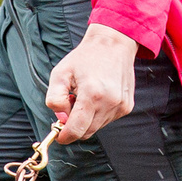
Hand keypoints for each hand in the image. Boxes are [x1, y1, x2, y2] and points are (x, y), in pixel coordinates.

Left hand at [46, 23, 139, 140]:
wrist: (113, 44)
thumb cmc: (85, 57)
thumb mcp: (60, 73)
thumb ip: (54, 98)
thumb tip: (60, 117)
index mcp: (92, 94)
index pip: (77, 130)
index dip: (64, 136)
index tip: (58, 134)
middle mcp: (110, 103)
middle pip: (87, 132)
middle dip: (74, 126)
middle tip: (69, 106)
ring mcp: (121, 106)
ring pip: (97, 127)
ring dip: (86, 119)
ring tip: (84, 97)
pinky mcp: (126, 106)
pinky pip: (107, 120)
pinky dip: (98, 113)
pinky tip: (97, 96)